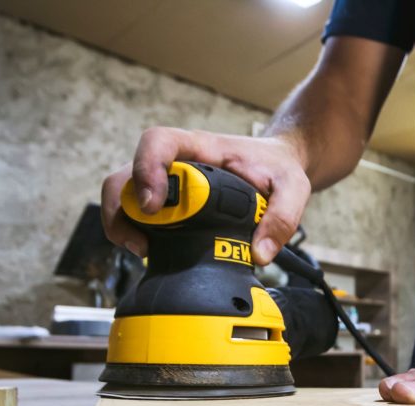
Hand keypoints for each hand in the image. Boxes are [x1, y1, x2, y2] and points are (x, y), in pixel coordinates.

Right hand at [100, 127, 311, 263]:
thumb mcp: (293, 188)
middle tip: (141, 243)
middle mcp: (175, 162)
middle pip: (125, 174)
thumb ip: (283, 217)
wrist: (275, 166)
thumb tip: (260, 253)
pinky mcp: (166, 204)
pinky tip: (151, 250)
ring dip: (122, 224)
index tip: (154, 204)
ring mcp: (166, 183)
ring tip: (143, 250)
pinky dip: (133, 232)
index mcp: (201, 149)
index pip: (158, 142)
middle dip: (122, 210)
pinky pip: (135, 215)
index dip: (146, 169)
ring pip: (123, 196)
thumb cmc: (277, 168)